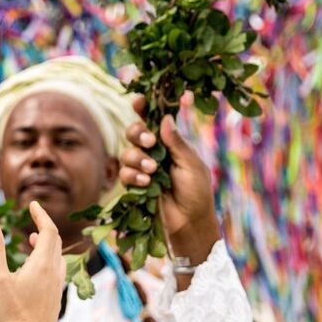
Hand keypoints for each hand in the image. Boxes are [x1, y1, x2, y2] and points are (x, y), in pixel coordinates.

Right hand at [0, 201, 64, 321]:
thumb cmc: (13, 313)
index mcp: (43, 264)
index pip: (48, 230)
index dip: (41, 215)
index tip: (33, 204)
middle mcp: (55, 272)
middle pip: (55, 241)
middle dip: (44, 226)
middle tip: (33, 217)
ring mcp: (57, 285)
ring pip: (56, 256)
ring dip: (46, 243)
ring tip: (32, 240)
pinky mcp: (56, 297)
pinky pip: (55, 269)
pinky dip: (47, 259)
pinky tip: (34, 269)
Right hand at [118, 98, 217, 252]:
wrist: (189, 221)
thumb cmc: (197, 191)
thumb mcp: (191, 163)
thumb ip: (176, 142)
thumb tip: (164, 119)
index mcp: (170, 142)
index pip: (154, 120)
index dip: (144, 108)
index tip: (139, 101)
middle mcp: (153, 152)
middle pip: (133, 132)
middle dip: (137, 133)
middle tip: (149, 141)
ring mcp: (142, 168)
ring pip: (127, 153)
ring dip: (137, 159)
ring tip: (152, 171)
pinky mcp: (134, 185)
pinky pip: (124, 173)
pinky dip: (133, 176)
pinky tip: (146, 183)